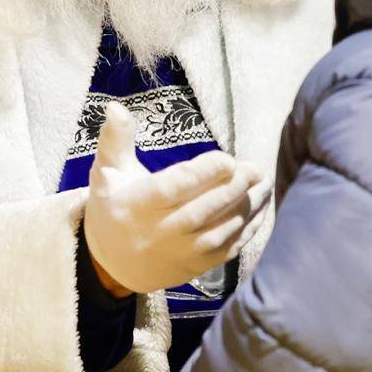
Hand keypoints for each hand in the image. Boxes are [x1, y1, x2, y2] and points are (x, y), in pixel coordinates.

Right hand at [83, 104, 265, 295]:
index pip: (173, 188)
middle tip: (255, 168)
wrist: (114, 263)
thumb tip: (116, 106)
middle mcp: (158, 233)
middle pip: (201, 211)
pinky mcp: (196, 266)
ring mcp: (179, 253)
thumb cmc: (114, 206)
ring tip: (265, 184)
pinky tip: (262, 207)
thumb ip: (115, 139)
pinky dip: (248, 229)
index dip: (203, 174)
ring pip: (219, 232)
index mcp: (137, 206)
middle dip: (233, 188)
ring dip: (247, 207)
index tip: (227, 158)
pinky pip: (227, 249)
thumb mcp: (107, 172)